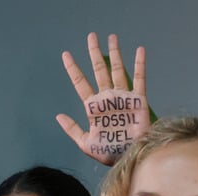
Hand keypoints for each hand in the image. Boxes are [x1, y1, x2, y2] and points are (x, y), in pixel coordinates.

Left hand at [56, 32, 149, 164]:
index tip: (66, 54)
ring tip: (111, 37)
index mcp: (93, 107)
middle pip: (99, 70)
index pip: (80, 83)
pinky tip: (139, 50)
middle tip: (91, 36)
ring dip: (115, 53)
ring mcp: (122, 97)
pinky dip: (139, 64)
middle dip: (94, 53)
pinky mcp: (138, 100)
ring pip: (117, 70)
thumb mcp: (85, 143)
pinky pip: (139, 79)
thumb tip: (58, 115)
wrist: (128, 157)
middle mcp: (107, 98)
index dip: (73, 69)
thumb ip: (72, 129)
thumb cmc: (107, 153)